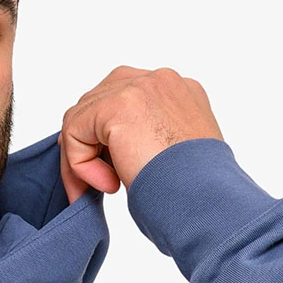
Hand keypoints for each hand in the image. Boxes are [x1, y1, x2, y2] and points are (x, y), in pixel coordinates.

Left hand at [58, 66, 223, 203]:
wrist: (208, 200)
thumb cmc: (196, 190)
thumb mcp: (173, 155)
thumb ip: (143, 138)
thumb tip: (106, 146)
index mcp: (177, 92)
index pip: (121, 100)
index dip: (104, 138)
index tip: (107, 174)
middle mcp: (160, 81)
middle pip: (96, 103)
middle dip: (87, 146)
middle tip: (94, 185)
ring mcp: (140, 88)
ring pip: (81, 118)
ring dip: (82, 160)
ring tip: (103, 189)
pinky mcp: (118, 106)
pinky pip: (74, 132)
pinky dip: (80, 164)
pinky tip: (108, 185)